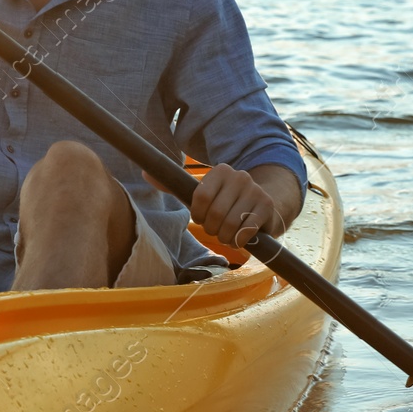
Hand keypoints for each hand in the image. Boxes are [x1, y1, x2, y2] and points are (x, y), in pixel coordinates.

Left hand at [148, 163, 291, 248]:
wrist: (266, 203)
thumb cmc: (226, 201)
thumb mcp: (202, 192)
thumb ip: (174, 185)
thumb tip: (145, 174)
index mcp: (221, 170)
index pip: (200, 196)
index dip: (198, 214)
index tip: (201, 218)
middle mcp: (240, 177)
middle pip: (216, 213)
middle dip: (212, 228)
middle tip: (215, 229)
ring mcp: (255, 191)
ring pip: (230, 224)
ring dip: (224, 237)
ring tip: (226, 235)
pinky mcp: (267, 208)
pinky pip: (246, 232)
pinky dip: (239, 241)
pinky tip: (239, 239)